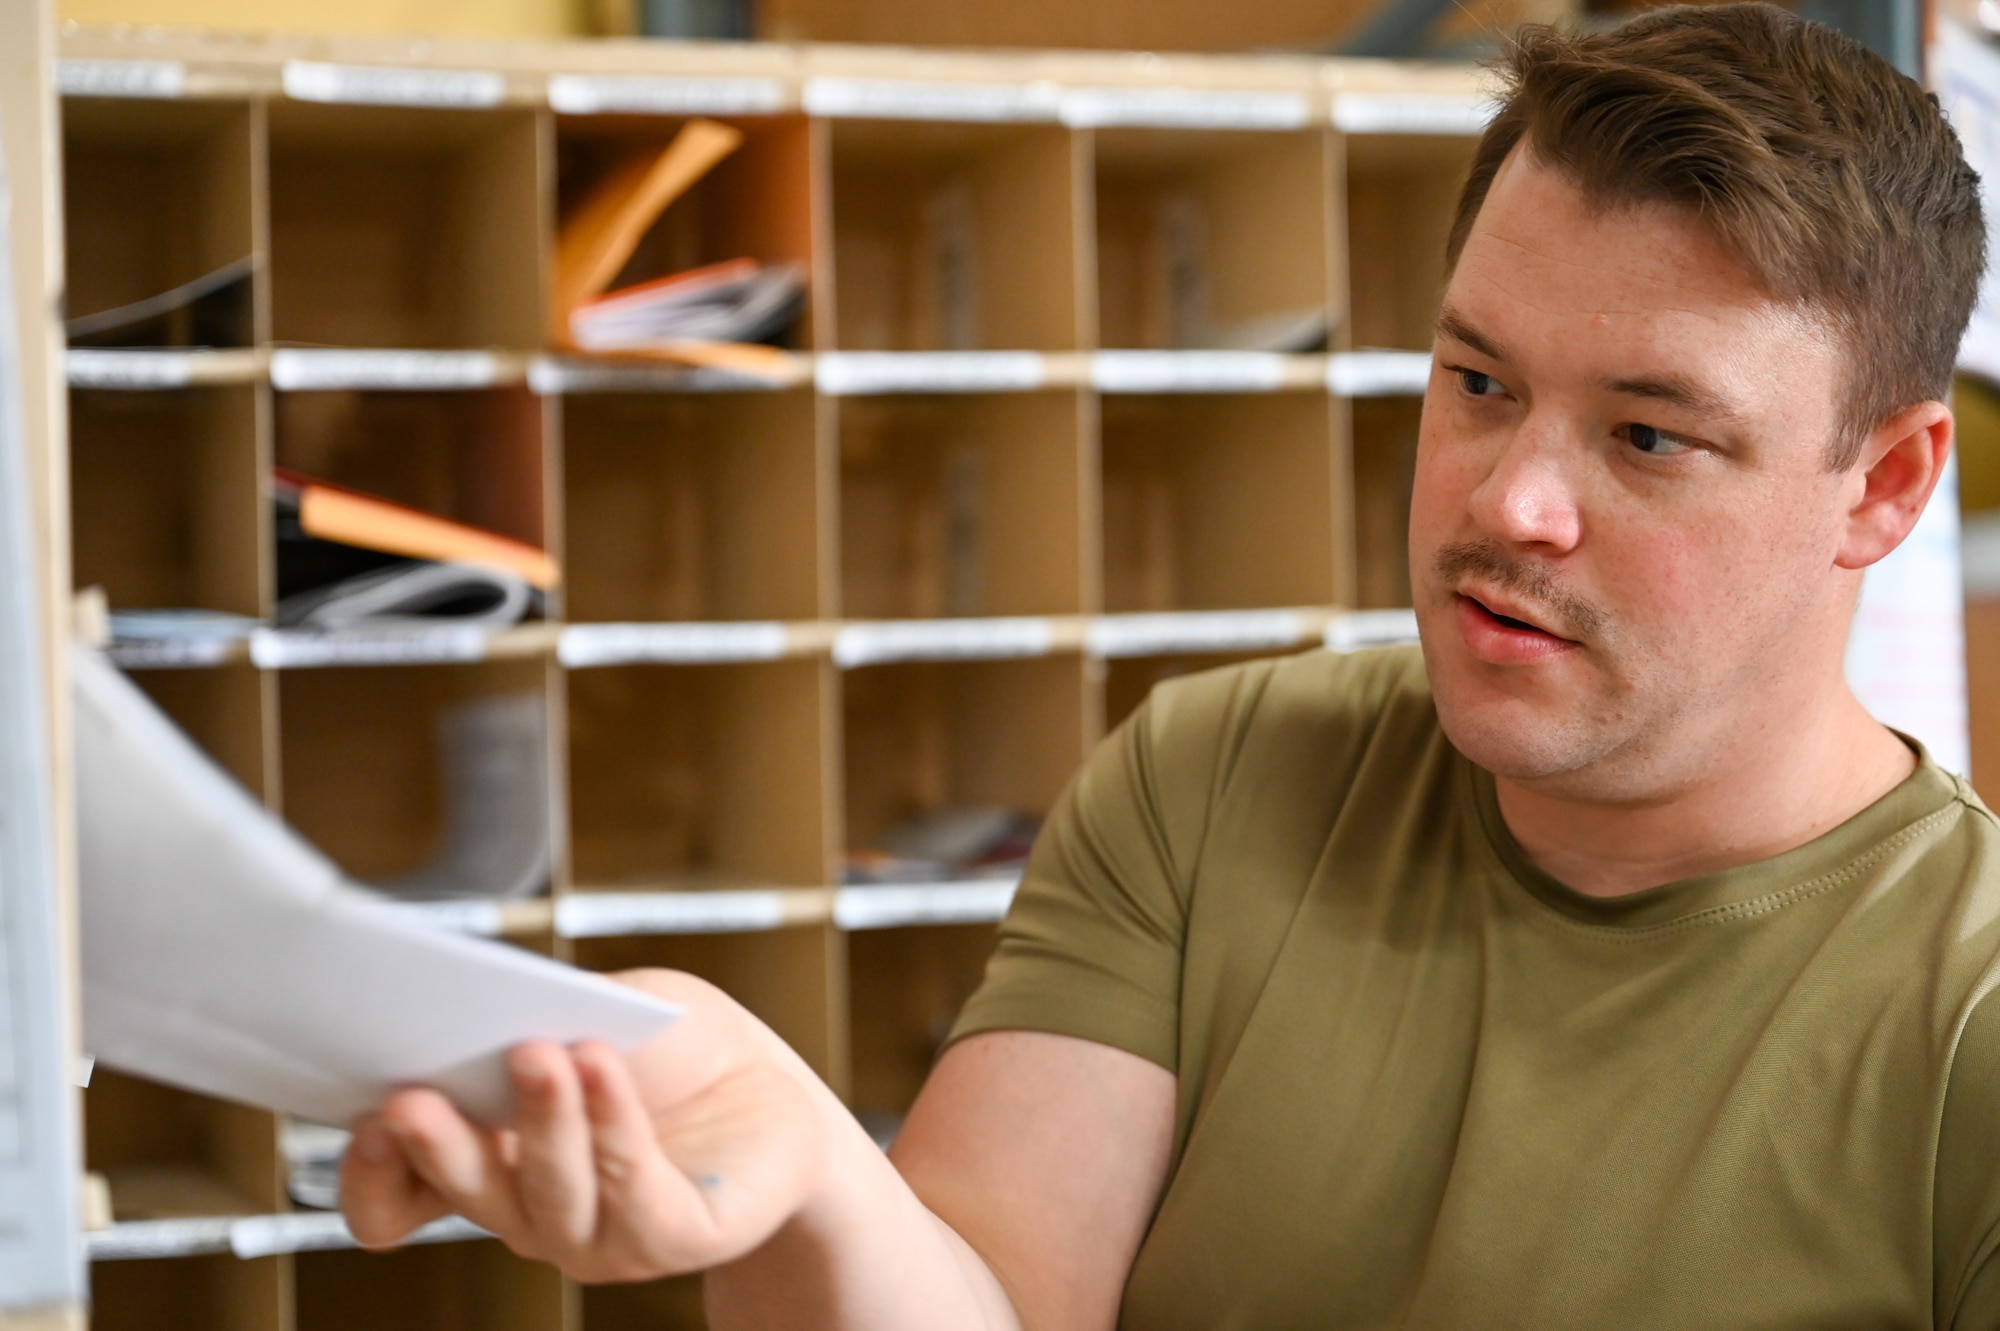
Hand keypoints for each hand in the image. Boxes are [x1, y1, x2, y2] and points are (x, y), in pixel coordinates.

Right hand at [340, 968, 828, 1281]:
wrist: (770, 1089)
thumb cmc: (665, 1046)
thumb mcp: (590, 1005)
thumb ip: (532, 1010)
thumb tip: (478, 1004)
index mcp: (485, 1163)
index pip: (396, 1200)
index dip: (371, 1173)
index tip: (360, 1117)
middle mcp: (528, 1212)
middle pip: (465, 1193)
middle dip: (438, 1145)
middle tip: (410, 1095)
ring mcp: (599, 1238)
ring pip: (550, 1195)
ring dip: (541, 1122)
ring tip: (540, 1050)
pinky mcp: (672, 1237)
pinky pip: (633, 1191)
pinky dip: (611, 1121)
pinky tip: (600, 1063)